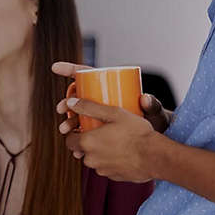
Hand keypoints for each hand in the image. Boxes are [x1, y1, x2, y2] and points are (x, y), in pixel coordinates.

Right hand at [52, 61, 170, 134]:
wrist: (159, 144)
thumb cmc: (157, 123)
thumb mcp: (155, 113)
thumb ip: (153, 105)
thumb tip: (145, 98)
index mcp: (112, 90)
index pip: (88, 75)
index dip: (70, 69)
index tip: (55, 67)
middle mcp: (103, 101)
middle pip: (78, 98)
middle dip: (66, 103)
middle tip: (62, 109)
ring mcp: (100, 117)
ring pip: (78, 117)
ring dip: (68, 122)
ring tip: (66, 129)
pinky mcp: (100, 132)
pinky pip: (83, 133)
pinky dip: (76, 138)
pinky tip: (74, 146)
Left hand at [63, 97, 161, 182]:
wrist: (155, 156)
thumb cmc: (137, 133)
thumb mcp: (114, 113)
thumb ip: (89, 107)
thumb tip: (71, 103)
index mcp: (86, 143)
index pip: (69, 139)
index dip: (74, 132)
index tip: (82, 127)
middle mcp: (90, 159)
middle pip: (81, 150)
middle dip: (87, 142)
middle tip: (101, 132)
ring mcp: (102, 170)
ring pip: (94, 159)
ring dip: (100, 152)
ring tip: (115, 141)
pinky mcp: (114, 177)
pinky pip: (107, 167)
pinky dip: (111, 160)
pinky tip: (124, 152)